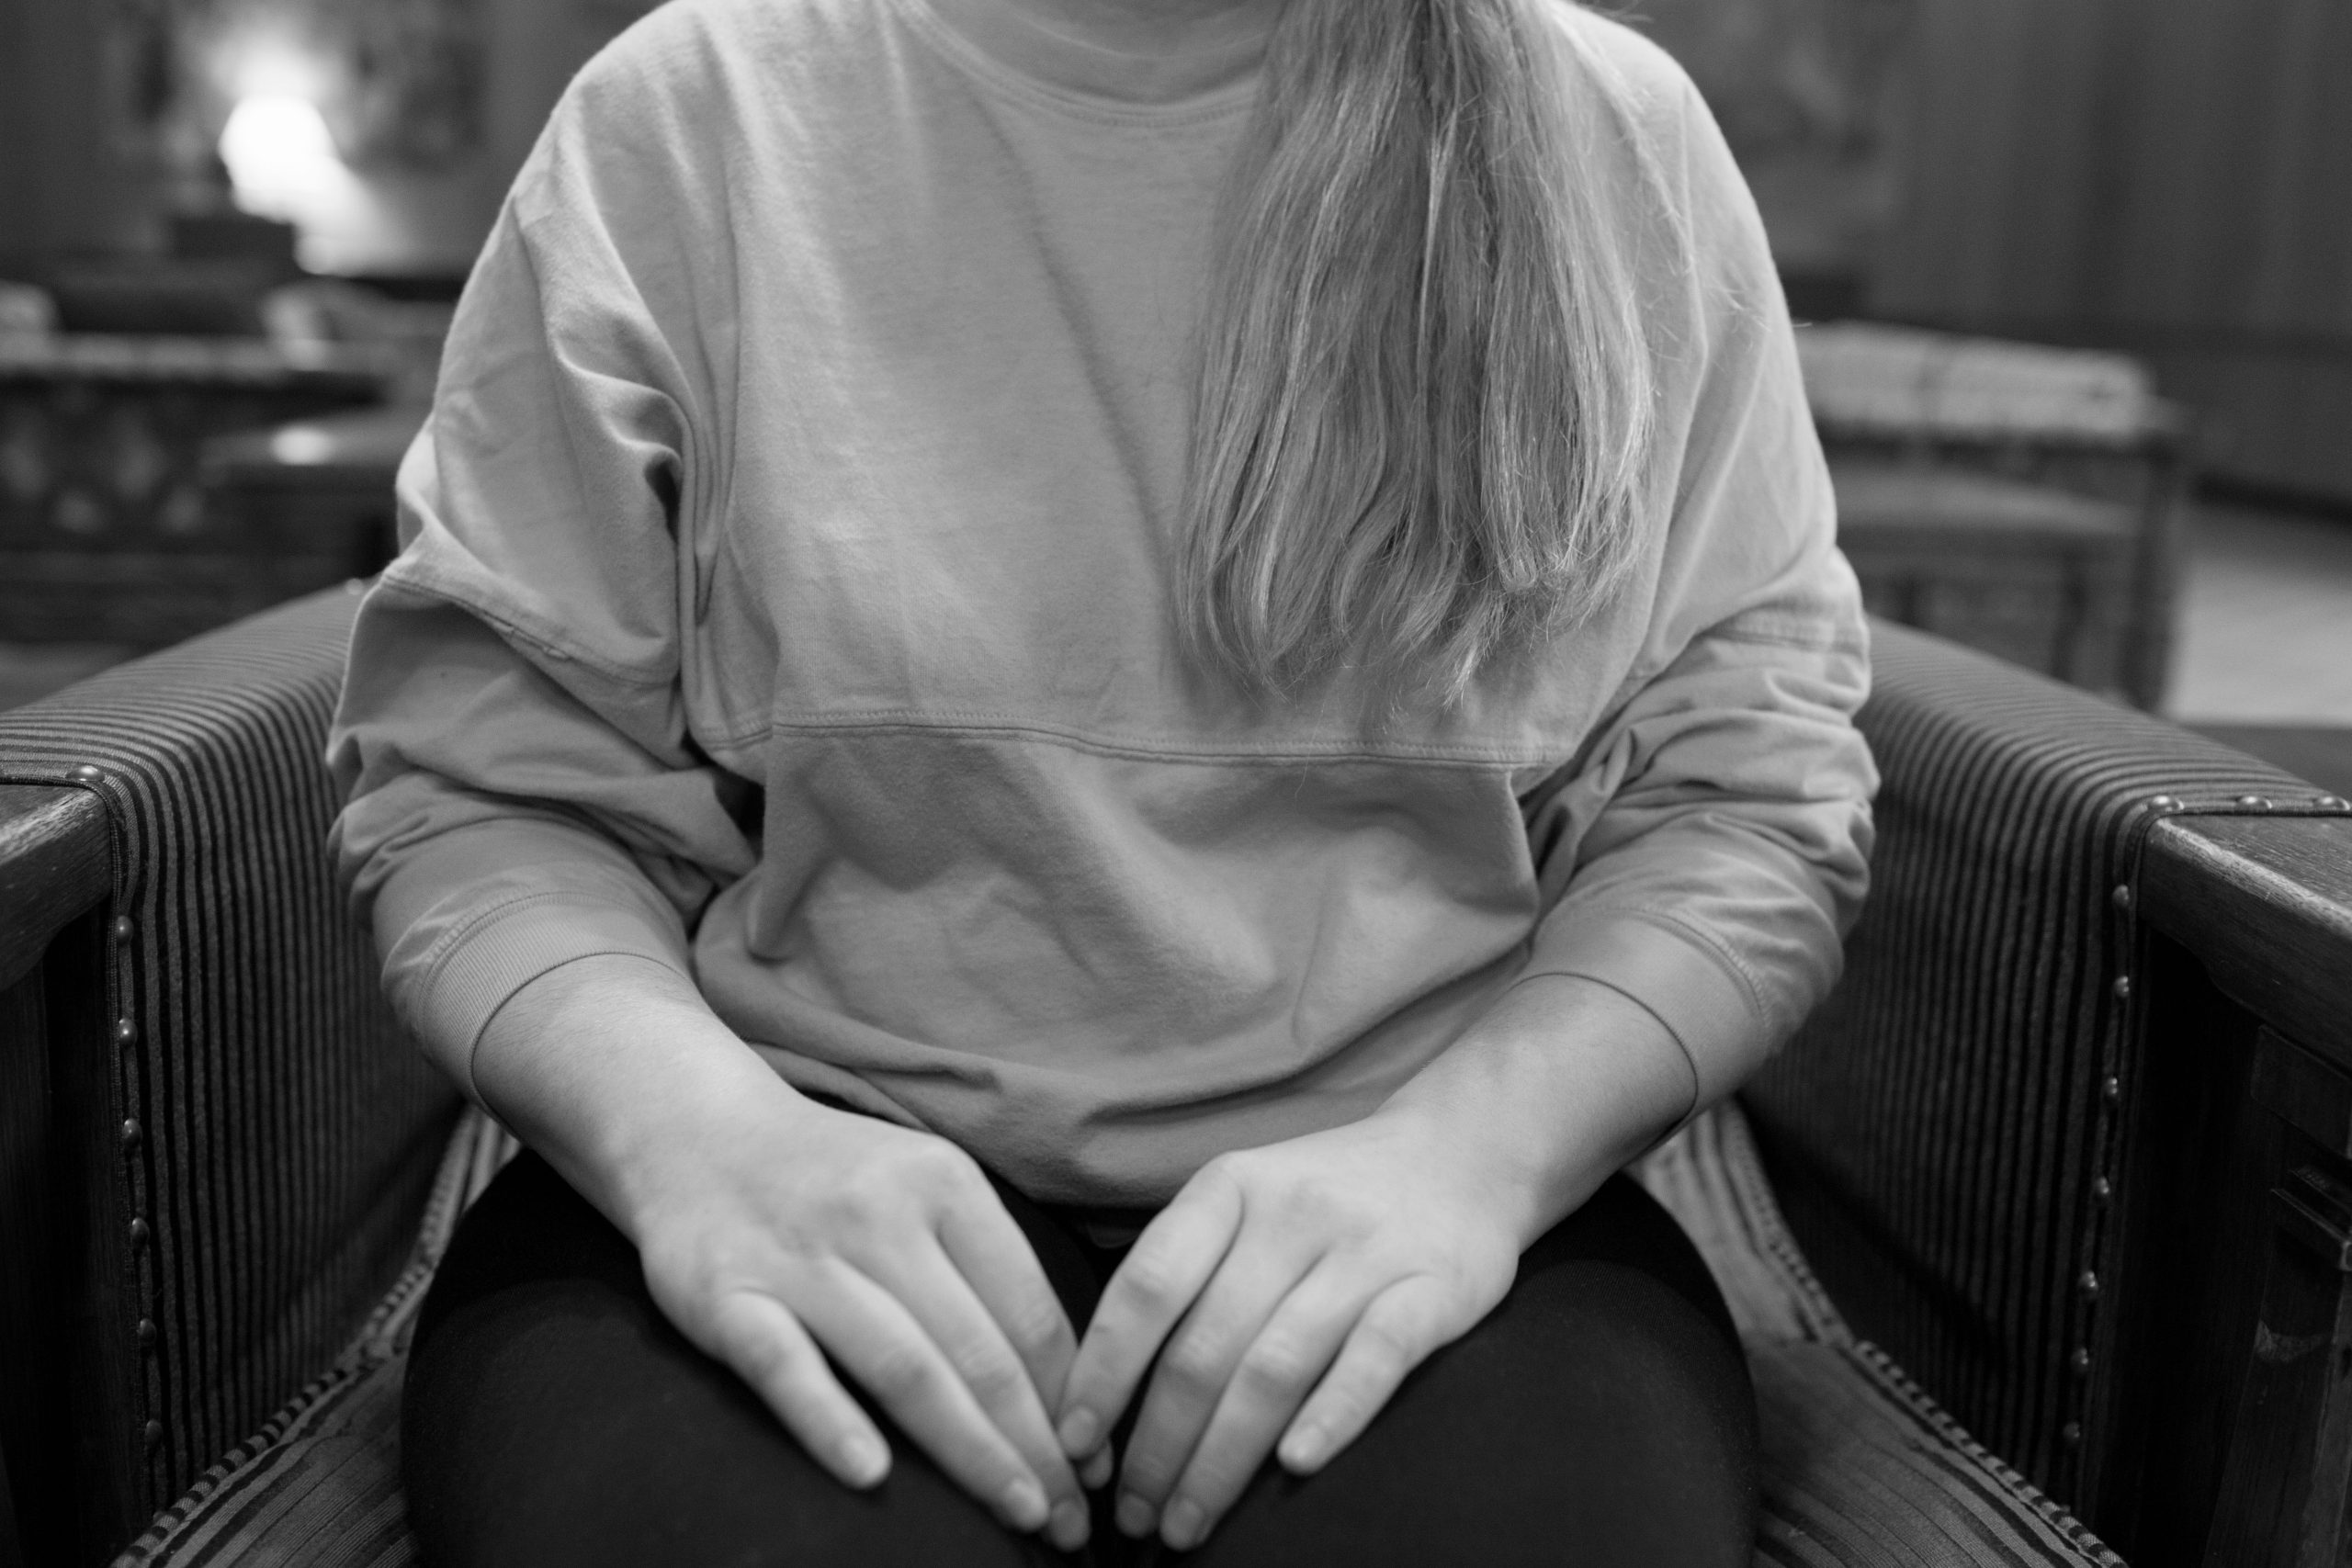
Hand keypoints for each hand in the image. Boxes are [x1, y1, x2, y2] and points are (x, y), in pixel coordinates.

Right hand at [624, 1083, 1094, 1549]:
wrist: (696, 1131)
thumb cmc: (835, 1180)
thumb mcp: (924, 1187)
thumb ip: (987, 1270)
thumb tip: (1067, 1386)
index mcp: (945, 1184)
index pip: (1029, 1307)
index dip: (1073, 1395)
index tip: (1098, 1462)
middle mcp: (880, 1215)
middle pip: (978, 1349)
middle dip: (1038, 1444)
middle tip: (1074, 1518)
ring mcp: (801, 1258)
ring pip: (901, 1366)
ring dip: (970, 1449)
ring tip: (1021, 1510)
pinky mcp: (726, 1296)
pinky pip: (785, 1366)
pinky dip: (829, 1421)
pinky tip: (871, 1475)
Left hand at [1053, 1110, 1521, 1551]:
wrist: (1465, 1150)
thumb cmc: (1331, 1196)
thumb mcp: (1248, 1199)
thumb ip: (1187, 1271)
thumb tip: (1101, 1388)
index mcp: (1230, 1188)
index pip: (1148, 1287)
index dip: (1103, 1372)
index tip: (1075, 1442)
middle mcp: (1292, 1214)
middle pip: (1205, 1347)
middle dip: (1157, 1445)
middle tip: (1134, 1517)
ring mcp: (1366, 1251)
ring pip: (1275, 1366)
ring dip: (1221, 1458)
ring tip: (1186, 1522)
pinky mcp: (1435, 1289)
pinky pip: (1377, 1358)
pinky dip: (1333, 1414)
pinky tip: (1294, 1467)